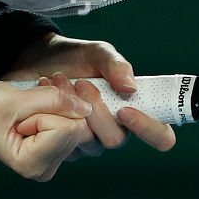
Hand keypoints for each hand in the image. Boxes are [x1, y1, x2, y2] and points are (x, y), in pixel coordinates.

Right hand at [0, 76, 95, 181]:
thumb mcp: (15, 101)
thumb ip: (54, 101)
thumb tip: (87, 107)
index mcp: (30, 164)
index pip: (67, 128)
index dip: (45, 111)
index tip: (20, 115)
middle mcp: (43, 168)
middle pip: (78, 129)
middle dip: (58, 107)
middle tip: (30, 101)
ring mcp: (49, 159)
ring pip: (78, 123)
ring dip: (60, 103)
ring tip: (32, 100)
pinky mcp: (53, 147)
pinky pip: (73, 122)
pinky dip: (60, 106)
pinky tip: (39, 102)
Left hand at [7, 34, 175, 159]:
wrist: (38, 61)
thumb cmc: (75, 58)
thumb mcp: (96, 53)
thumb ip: (115, 65)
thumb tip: (131, 88)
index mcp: (135, 110)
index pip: (160, 135)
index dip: (150, 129)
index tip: (126, 110)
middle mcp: (115, 130)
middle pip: (116, 140)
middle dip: (97, 111)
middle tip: (81, 82)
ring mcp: (89, 142)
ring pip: (88, 143)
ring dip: (72, 110)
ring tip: (59, 80)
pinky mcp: (63, 146)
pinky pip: (63, 143)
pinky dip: (53, 116)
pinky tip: (45, 93)